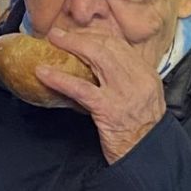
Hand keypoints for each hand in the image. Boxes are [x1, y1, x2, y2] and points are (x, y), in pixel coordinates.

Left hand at [37, 25, 165, 164]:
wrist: (147, 156)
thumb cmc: (141, 133)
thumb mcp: (142, 100)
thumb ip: (127, 82)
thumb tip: (100, 69)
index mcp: (147, 74)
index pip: (120, 45)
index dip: (96, 35)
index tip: (79, 33)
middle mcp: (138, 79)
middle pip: (107, 45)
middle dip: (81, 36)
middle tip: (59, 34)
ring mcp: (124, 93)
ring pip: (96, 57)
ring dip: (71, 45)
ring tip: (52, 42)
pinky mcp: (108, 109)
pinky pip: (80, 88)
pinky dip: (60, 78)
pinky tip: (44, 73)